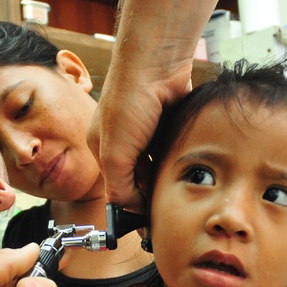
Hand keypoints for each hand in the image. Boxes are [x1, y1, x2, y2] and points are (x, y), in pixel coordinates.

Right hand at [87, 65, 191, 211]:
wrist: (157, 63)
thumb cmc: (128, 100)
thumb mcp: (115, 152)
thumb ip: (119, 185)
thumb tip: (128, 209)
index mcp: (102, 150)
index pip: (117, 189)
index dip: (132, 207)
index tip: (147, 224)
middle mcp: (123, 142)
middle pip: (138, 180)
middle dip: (149, 193)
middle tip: (166, 209)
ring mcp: (147, 133)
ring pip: (156, 167)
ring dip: (164, 176)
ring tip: (175, 187)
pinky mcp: (167, 125)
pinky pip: (171, 150)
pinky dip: (175, 159)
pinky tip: (184, 165)